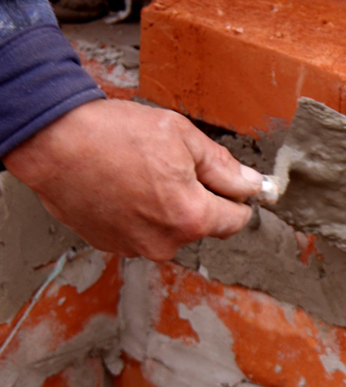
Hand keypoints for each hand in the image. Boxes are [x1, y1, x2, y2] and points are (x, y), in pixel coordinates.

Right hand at [3, 99, 259, 259]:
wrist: (52, 141)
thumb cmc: (112, 135)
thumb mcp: (182, 137)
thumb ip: (223, 167)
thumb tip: (250, 185)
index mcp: (191, 217)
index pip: (236, 220)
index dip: (236, 198)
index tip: (231, 185)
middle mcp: (166, 242)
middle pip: (202, 225)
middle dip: (198, 200)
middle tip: (173, 166)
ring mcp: (136, 247)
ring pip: (170, 229)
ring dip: (166, 208)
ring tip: (142, 175)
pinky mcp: (112, 245)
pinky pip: (142, 231)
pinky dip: (140, 213)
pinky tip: (124, 187)